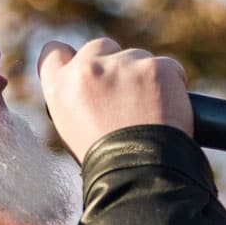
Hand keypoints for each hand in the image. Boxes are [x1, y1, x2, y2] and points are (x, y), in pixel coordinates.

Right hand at [38, 38, 193, 161]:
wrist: (140, 177)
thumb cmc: (107, 164)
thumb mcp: (72, 131)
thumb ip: (74, 99)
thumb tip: (89, 87)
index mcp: (59, 87)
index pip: (55, 52)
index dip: (70, 59)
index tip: (83, 68)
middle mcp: (87, 69)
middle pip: (100, 47)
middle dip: (113, 65)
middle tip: (125, 96)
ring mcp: (122, 65)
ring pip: (136, 56)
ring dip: (143, 76)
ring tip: (149, 113)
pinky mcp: (156, 67)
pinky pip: (168, 67)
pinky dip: (171, 85)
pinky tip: (167, 110)